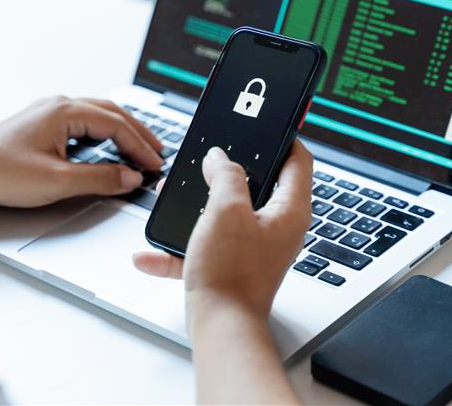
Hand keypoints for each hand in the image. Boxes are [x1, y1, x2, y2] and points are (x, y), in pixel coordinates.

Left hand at [0, 96, 162, 207]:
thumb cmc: (1, 173)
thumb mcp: (58, 181)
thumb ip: (99, 179)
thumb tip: (129, 177)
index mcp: (64, 111)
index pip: (116, 125)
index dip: (139, 146)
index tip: (154, 164)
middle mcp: (58, 105)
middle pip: (111, 113)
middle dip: (138, 134)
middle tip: (157, 153)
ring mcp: (49, 112)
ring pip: (98, 115)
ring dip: (122, 131)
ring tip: (139, 148)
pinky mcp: (42, 124)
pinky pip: (83, 122)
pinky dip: (104, 133)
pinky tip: (108, 146)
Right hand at [133, 140, 312, 323]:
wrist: (220, 328)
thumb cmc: (231, 275)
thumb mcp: (226, 210)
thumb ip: (225, 175)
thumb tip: (220, 158)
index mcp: (289, 210)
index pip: (298, 160)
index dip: (283, 137)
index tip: (267, 124)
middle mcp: (277, 228)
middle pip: (259, 184)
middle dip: (229, 170)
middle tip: (212, 156)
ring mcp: (255, 247)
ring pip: (228, 213)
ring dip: (200, 205)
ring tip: (177, 195)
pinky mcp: (233, 265)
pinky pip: (206, 246)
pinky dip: (181, 247)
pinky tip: (153, 253)